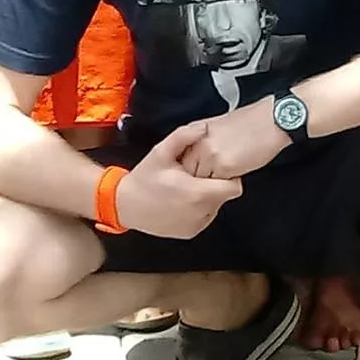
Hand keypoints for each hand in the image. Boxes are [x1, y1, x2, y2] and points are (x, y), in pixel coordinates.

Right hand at [115, 121, 243, 238]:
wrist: (125, 205)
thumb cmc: (144, 178)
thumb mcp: (161, 152)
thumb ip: (184, 136)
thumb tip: (203, 128)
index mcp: (196, 193)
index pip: (233, 188)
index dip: (229, 176)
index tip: (216, 168)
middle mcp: (199, 212)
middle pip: (224, 196)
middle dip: (216, 184)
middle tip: (197, 174)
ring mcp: (195, 225)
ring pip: (216, 207)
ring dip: (208, 196)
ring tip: (189, 186)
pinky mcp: (190, 232)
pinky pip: (205, 217)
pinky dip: (199, 208)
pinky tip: (184, 199)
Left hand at [179, 98, 290, 179]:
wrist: (271, 120)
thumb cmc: (251, 122)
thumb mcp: (219, 126)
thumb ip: (203, 142)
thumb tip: (197, 159)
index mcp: (196, 132)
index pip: (181, 160)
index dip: (190, 171)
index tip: (196, 176)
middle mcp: (199, 143)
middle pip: (188, 173)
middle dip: (198, 180)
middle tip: (211, 181)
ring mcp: (209, 155)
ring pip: (201, 182)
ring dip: (210, 185)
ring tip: (222, 180)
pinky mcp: (223, 166)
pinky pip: (217, 186)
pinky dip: (223, 187)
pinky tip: (233, 178)